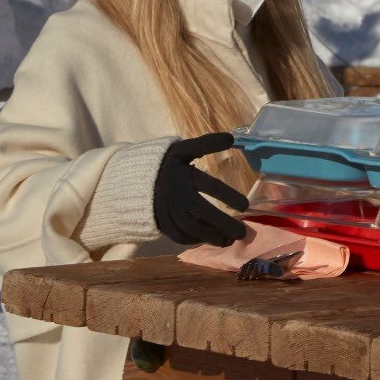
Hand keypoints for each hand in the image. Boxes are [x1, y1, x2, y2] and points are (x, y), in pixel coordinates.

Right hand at [152, 132, 248, 246]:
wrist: (133, 179)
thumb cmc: (167, 163)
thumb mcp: (183, 149)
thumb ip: (206, 143)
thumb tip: (231, 138)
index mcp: (182, 173)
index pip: (209, 184)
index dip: (227, 195)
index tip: (246, 205)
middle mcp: (174, 193)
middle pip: (201, 211)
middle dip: (223, 222)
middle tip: (243, 232)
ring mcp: (166, 209)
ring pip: (191, 227)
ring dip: (211, 235)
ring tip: (230, 240)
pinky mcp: (160, 222)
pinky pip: (179, 235)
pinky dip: (195, 239)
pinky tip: (211, 239)